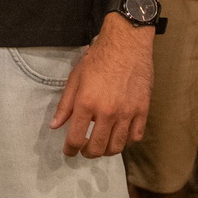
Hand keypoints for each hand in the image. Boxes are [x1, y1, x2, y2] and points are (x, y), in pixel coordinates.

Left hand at [50, 24, 151, 157]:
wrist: (126, 44)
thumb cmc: (98, 59)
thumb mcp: (75, 79)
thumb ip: (65, 105)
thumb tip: (55, 126)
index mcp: (86, 103)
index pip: (76, 138)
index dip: (70, 150)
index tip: (69, 152)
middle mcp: (107, 112)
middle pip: (97, 147)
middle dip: (87, 153)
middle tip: (84, 150)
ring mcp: (127, 113)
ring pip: (117, 146)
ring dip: (106, 151)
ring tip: (101, 146)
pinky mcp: (143, 110)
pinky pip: (135, 136)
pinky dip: (127, 141)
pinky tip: (120, 136)